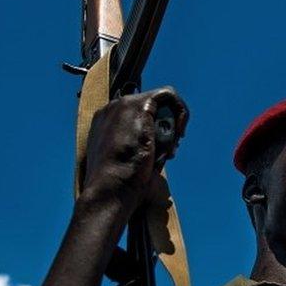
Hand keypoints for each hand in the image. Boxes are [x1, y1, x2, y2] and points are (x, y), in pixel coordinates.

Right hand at [81, 86, 188, 208]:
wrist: (109, 190)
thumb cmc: (120, 186)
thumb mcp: (128, 163)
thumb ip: (141, 149)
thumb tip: (163, 151)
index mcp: (105, 124)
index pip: (139, 116)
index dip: (157, 130)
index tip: (165, 151)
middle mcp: (111, 110)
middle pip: (151, 107)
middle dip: (168, 128)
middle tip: (171, 151)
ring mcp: (121, 106)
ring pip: (160, 101)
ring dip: (173, 124)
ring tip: (170, 150)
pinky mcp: (137, 107)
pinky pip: (167, 95)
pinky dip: (180, 110)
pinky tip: (180, 132)